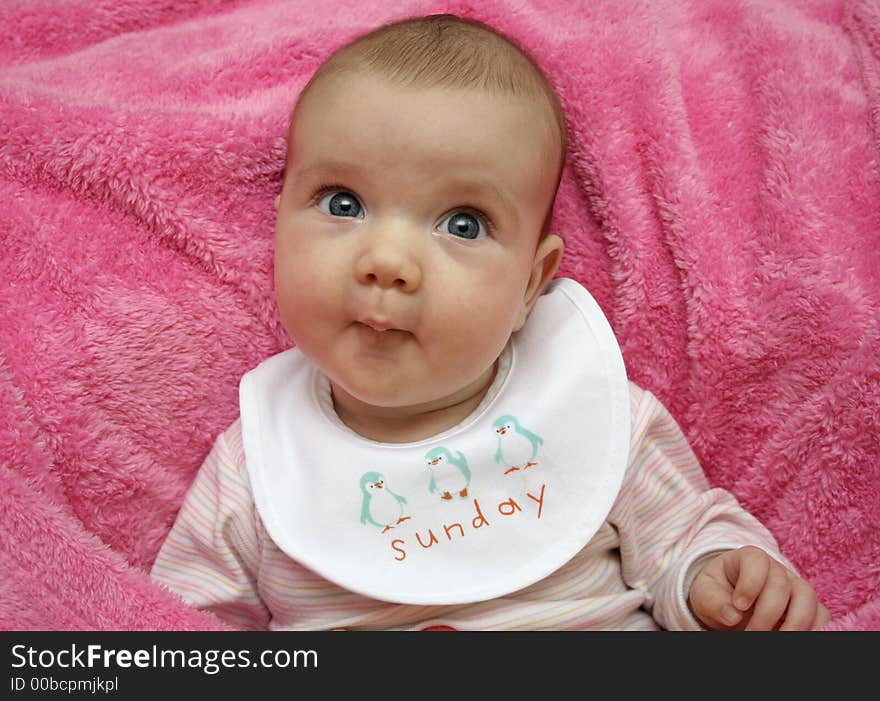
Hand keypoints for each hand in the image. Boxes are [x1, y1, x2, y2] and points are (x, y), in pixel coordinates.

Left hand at [688, 546, 830, 629]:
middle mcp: (777, 569)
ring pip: (808, 599)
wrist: (731, 604)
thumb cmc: (717, 594)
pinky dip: (811, 630)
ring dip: (793, 625)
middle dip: (766, 615)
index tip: (738, 607)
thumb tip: (732, 614)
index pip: (757, 562)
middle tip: (750, 634)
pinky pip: (822, 617)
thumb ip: (713, 600)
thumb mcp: (706, 593)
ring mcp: (796, 587)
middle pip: (781, 585)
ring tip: (774, 640)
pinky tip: (790, 640)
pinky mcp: (810, 607)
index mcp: (750, 558)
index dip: (749, 585)